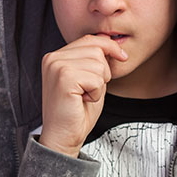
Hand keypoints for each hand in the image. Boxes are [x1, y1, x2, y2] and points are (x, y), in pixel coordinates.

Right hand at [38, 34, 127, 156]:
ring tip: (84, 96)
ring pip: (98, 63)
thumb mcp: (88, 79)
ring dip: (99, 84)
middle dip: (103, 71)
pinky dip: (96, 93)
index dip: (110, 47)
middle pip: (96, 49)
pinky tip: (83, 101)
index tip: (123, 57)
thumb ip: (94, 61)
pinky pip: (96, 79)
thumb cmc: (76, 111)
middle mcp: (52, 58)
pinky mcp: (64, 79)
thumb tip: (113, 43)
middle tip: (89, 90)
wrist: (63, 136)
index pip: (89, 40)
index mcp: (55, 56)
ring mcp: (56, 67)